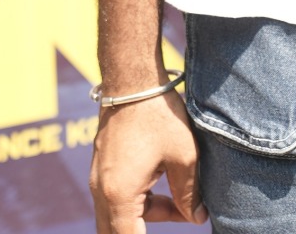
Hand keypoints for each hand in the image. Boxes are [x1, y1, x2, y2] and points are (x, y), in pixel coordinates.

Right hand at [91, 88, 207, 232]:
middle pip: (118, 232)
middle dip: (145, 232)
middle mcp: (101, 191)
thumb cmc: (159, 114)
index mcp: (119, 195)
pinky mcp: (102, 166)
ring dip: (146, 216)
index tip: (175, 227)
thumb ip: (190, 193)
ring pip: (118, 216)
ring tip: (181, 203)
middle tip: (179, 218)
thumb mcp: (184, 156)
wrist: (132, 77)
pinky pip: (116, 198)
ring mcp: (98, 178)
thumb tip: (198, 218)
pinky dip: (139, 201)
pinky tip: (164, 186)